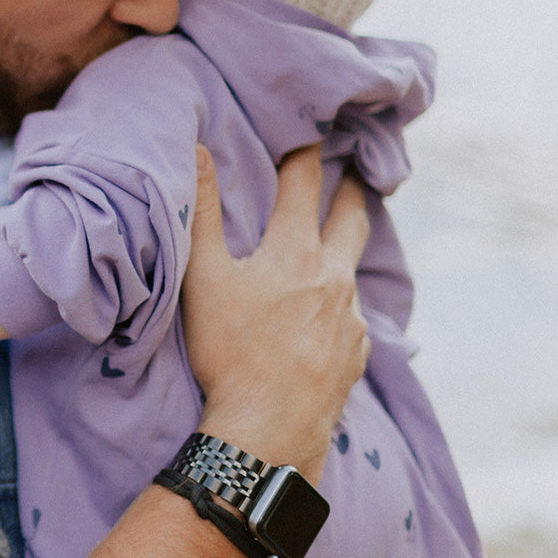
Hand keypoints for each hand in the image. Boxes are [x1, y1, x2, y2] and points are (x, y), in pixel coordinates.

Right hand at [181, 145, 368, 478]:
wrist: (269, 429)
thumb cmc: (229, 351)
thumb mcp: (204, 278)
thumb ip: (200, 211)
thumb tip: (199, 148)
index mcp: (296, 250)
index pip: (305, 181)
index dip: (306, 149)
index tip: (312, 128)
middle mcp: (334, 276)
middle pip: (352, 217)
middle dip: (351, 189)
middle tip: (356, 172)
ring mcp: (352, 317)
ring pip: (355, 269)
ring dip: (347, 249)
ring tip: (339, 243)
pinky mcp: (357, 354)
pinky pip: (355, 316)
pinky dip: (342, 302)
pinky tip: (331, 314)